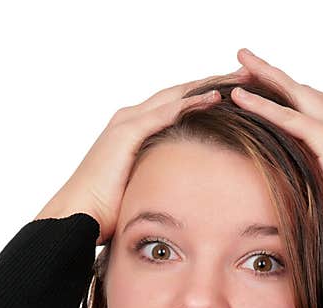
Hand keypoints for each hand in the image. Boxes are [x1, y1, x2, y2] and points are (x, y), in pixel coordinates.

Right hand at [34, 65, 248, 242]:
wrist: (76, 217)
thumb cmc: (104, 212)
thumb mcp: (139, 189)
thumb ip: (158, 181)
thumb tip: (183, 195)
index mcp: (134, 131)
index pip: (176, 105)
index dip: (205, 96)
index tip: (236, 92)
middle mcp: (130, 119)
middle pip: (180, 93)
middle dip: (214, 82)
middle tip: (247, 74)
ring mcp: (127, 122)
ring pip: (176, 95)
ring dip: (209, 84)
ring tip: (240, 78)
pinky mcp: (126, 133)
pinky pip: (165, 112)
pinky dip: (191, 102)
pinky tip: (217, 97)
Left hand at [229, 48, 322, 216]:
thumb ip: (317, 172)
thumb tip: (295, 179)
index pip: (315, 103)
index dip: (289, 93)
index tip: (266, 84)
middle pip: (304, 90)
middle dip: (274, 75)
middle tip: (246, 61)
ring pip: (295, 94)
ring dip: (265, 76)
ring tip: (240, 63)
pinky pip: (289, 117)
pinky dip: (262, 106)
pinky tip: (240, 96)